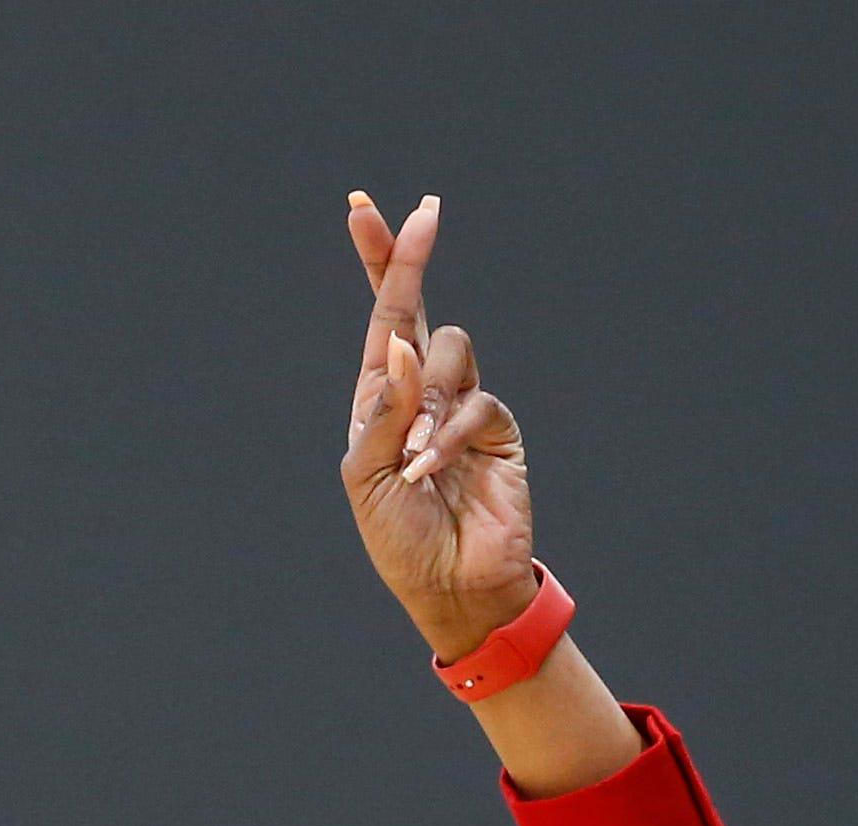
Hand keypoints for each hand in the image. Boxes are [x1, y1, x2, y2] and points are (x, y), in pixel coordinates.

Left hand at [341, 192, 538, 662]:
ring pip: (451, 350)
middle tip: (424, 213)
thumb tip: (401, 343)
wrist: (451, 588)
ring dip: (426, 399)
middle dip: (412, 259)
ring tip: (416, 459)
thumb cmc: (399, 539)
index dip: (377, 261)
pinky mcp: (497, 428)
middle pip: (418, 305)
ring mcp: (463, 404)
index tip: (361, 205)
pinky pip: (476, 404)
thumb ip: (382, 411)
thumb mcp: (368, 477)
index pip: (381, 316)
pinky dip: (448, 437)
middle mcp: (421, 389)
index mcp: (381, 394)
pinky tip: (432, 472)